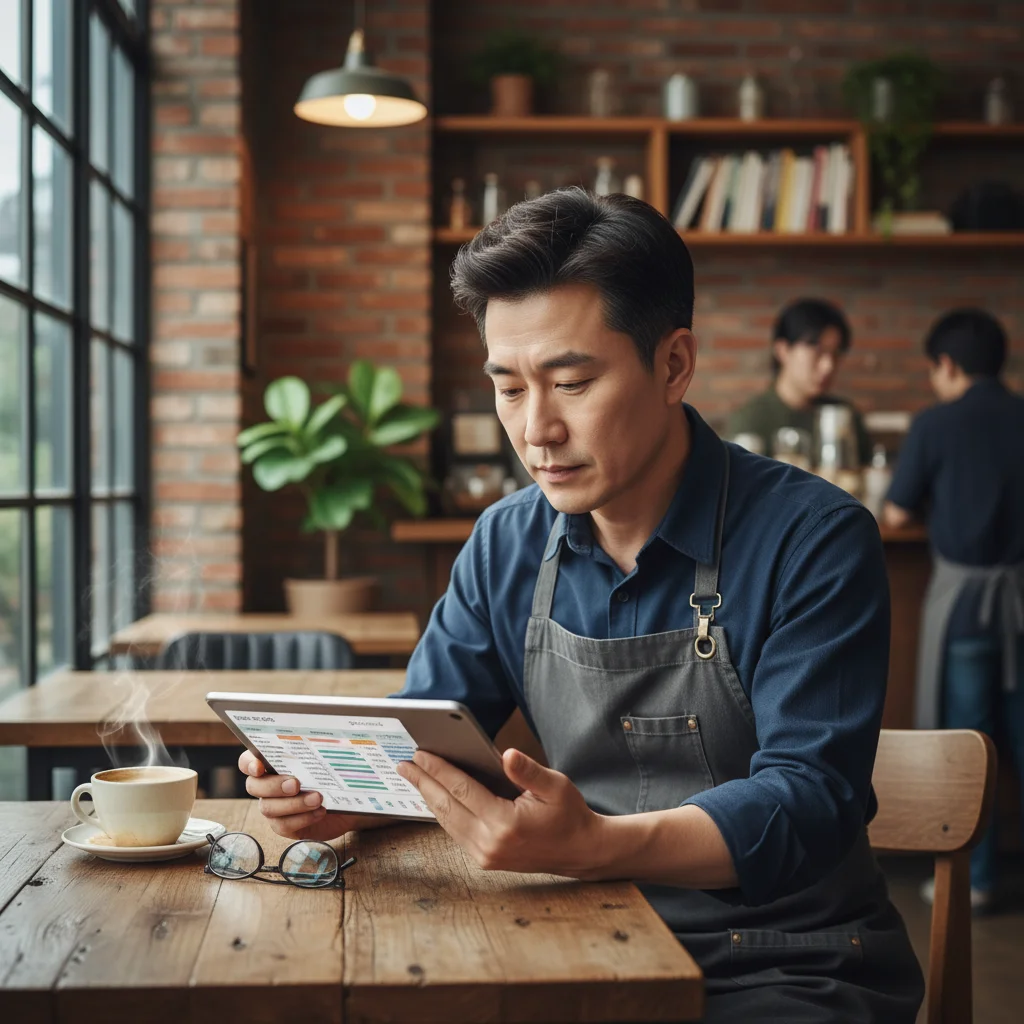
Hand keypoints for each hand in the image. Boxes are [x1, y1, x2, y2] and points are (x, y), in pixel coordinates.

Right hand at [238, 750, 392, 841]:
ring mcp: (274, 806)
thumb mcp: (329, 756)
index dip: (248, 763)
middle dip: (274, 786)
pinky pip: (284, 825)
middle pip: (255, 786)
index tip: (259, 766)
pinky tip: (320, 811)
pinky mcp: (285, 825)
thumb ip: (320, 742)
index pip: (247, 761)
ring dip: (294, 804)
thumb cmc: (334, 772)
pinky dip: (303, 818)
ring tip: (317, 798)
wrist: (349, 800)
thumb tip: (330, 720)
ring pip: (269, 808)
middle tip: (295, 783)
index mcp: (271, 763)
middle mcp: (267, 785)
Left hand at [395, 747, 606, 877]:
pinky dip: (442, 812)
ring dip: (429, 797)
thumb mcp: (556, 786)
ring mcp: (485, 855)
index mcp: (505, 823)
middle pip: (447, 807)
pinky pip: (455, 831)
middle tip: (405, 763)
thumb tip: (506, 754)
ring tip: (413, 776)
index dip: (440, 770)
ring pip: (447, 821)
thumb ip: (528, 771)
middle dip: (424, 782)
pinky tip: (434, 797)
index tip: (421, 754)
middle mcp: (490, 843)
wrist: (580, 852)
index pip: (462, 790)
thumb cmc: (569, 815)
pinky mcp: (485, 859)